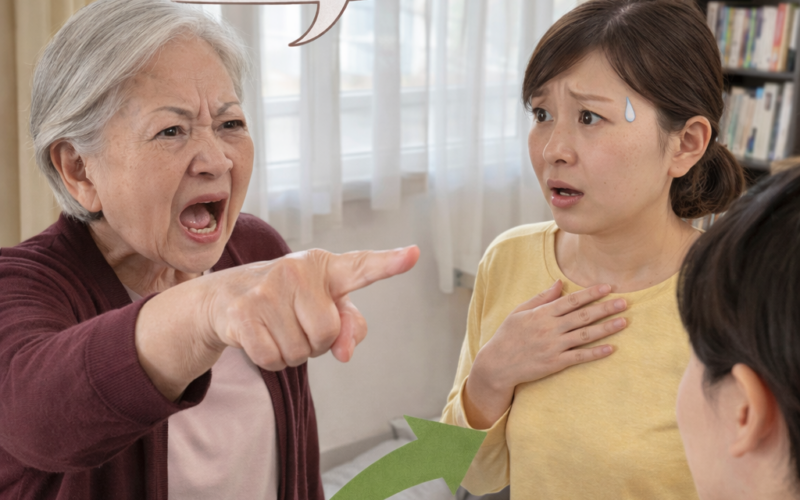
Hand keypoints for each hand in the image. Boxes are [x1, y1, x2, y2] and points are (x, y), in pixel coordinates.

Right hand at [204, 246, 419, 370]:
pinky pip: (273, 359)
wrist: (224, 296)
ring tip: (277, 328)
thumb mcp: (322, 304)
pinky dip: (271, 360)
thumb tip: (345, 352)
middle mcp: (296, 270)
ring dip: (292, 353)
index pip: (361, 266)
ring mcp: (267, 290)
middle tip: (298, 325)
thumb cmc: (286, 300)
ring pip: (300, 352)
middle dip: (316, 342)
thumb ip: (349, 325)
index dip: (389, 263)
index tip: (414, 254)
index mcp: (324, 266)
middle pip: (328, 332)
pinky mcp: (243, 313)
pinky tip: (260, 337)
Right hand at [464, 280, 625, 427]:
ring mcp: (553, 346)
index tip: (608, 287)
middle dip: (605, 308)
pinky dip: (595, 353)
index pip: (571, 300)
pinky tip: (610, 349)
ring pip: (585, 335)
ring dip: (606, 328)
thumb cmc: (508, 335)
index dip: (590, 293)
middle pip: (583, 316)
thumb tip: (559, 283)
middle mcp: (550, 328)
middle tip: (625, 302)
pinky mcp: (555, 363)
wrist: (497, 364)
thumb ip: (541, 298)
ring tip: (624, 321)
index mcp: (541, 314)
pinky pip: (579, 357)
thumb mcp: (520, 311)